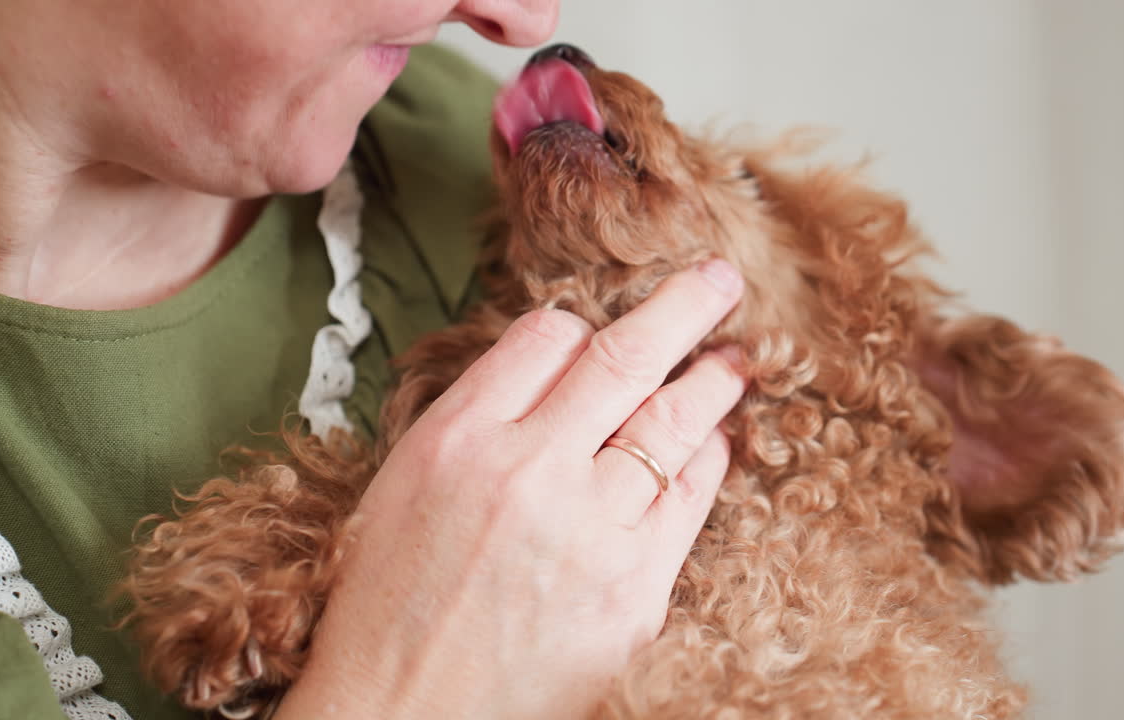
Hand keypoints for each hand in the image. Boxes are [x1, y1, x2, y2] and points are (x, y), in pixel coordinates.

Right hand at [275, 259, 746, 718]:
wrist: (403, 719)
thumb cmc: (387, 609)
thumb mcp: (400, 489)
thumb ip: (475, 420)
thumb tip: (551, 366)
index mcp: (457, 439)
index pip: (544, 337)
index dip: (580, 326)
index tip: (597, 330)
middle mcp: (527, 472)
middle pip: (622, 359)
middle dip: (683, 308)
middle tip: (719, 279)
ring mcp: (589, 532)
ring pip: (671, 424)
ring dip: (712, 380)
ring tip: (736, 357)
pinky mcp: (634, 591)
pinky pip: (688, 500)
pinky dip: (708, 460)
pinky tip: (716, 441)